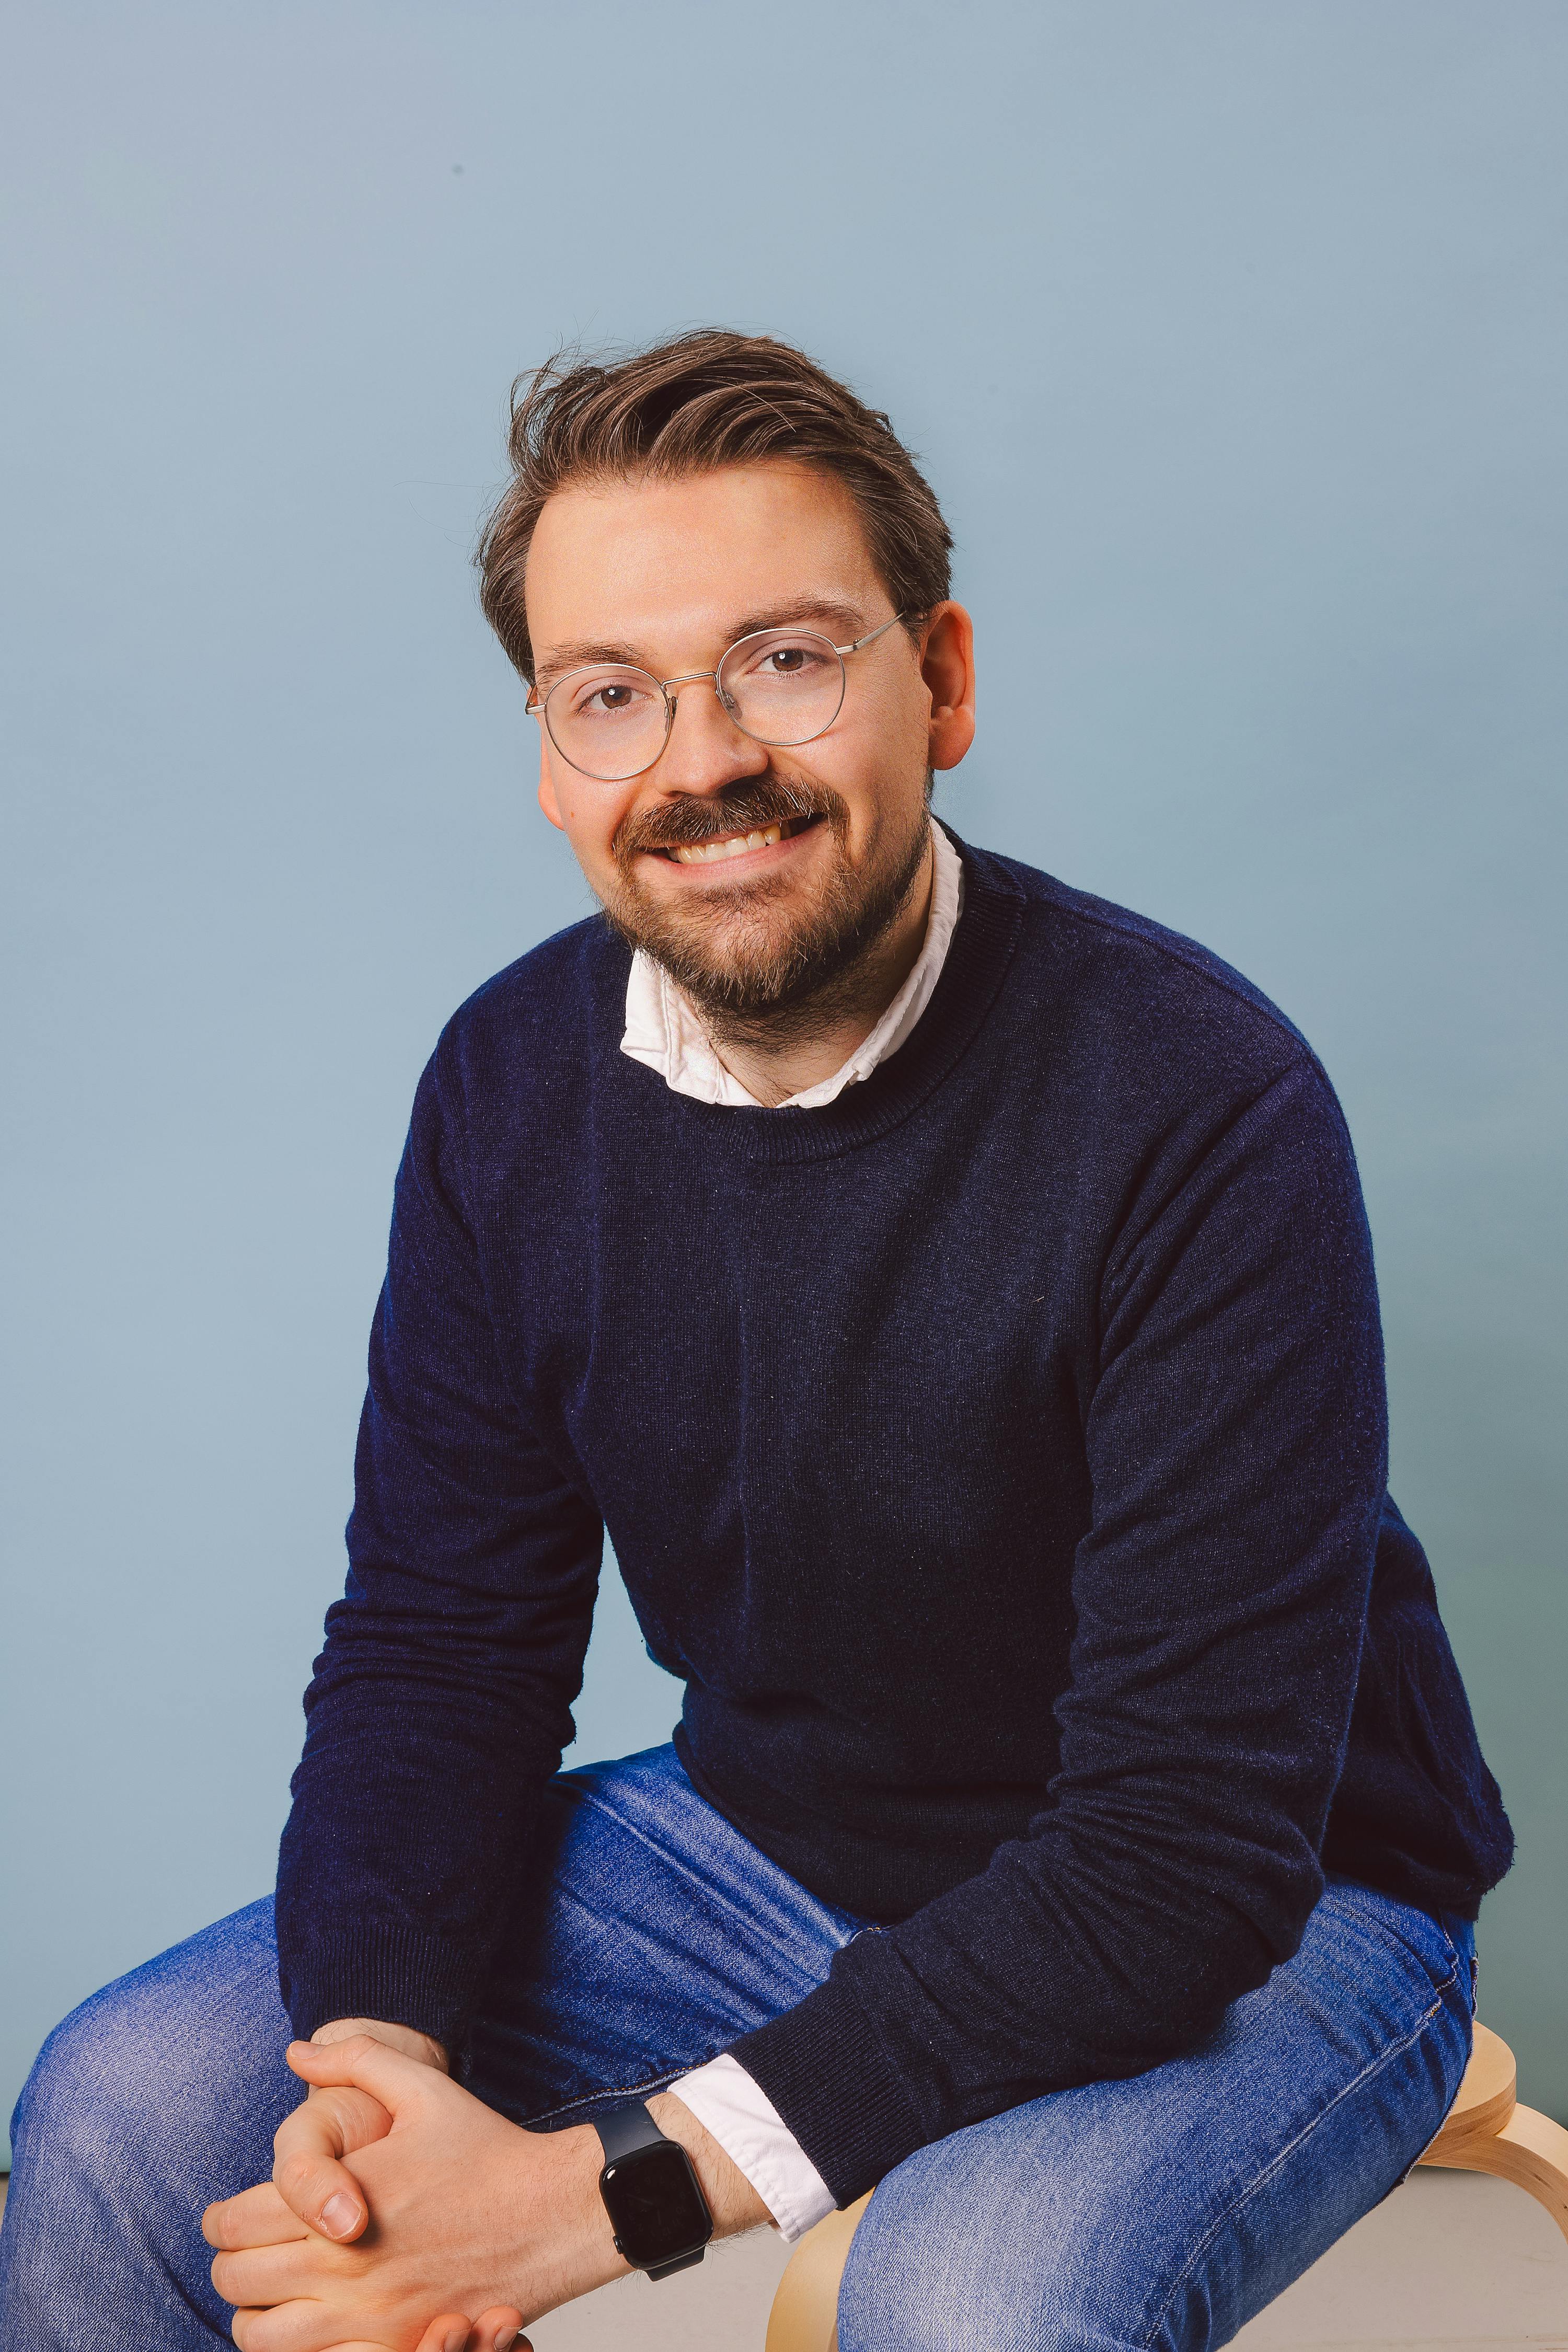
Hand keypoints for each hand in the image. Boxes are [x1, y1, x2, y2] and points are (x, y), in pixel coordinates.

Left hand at [204, 2035, 620, 2350]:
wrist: (552, 2211)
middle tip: (244, 2247)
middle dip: (230, 2261)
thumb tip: (298, 2051)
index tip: (224, 2214)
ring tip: (271, 2289)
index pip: (236, 2224)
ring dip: (255, 2313)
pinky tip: (310, 2321)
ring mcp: (368, 2319)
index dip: (218, 2219)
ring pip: (262, 2338)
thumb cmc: (486, 2148)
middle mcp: (342, 2269)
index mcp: (339, 2203)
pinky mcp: (395, 2345)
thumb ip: (356, 2058)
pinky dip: (297, 2347)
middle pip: (238, 2282)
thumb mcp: (425, 2087)